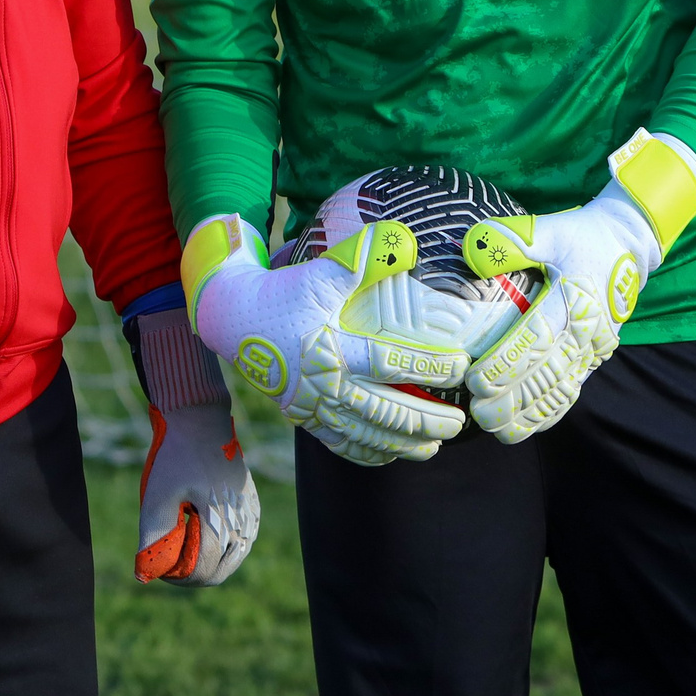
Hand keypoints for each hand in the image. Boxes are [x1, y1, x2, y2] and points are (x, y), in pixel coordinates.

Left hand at [127, 306, 258, 584]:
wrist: (199, 419)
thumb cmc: (176, 455)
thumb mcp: (158, 494)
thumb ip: (154, 534)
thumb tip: (147, 571)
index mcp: (219, 518)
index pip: (205, 568)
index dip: (182, 578)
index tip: (164, 572)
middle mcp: (241, 518)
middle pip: (224, 568)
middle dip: (197, 574)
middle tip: (174, 567)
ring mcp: (250, 509)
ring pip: (237, 554)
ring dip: (214, 562)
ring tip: (189, 550)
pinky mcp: (252, 500)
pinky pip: (245, 536)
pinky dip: (228, 547)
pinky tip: (210, 539)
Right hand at [182, 210, 469, 465]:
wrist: (234, 318)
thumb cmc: (285, 291)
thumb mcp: (321, 272)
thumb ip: (362, 258)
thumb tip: (405, 240)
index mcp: (333, 348)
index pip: (391, 362)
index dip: (429, 366)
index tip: (461, 367)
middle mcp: (325, 385)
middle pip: (385, 411)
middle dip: (427, 420)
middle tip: (460, 422)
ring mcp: (313, 407)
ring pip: (367, 434)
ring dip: (403, 443)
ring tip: (435, 445)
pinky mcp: (303, 418)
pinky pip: (339, 444)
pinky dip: (368, 453)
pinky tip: (392, 455)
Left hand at [460, 130, 695, 442]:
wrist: (629, 244)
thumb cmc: (583, 235)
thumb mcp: (550, 229)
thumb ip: (513, 239)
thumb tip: (469, 247)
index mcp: (573, 300)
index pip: (537, 338)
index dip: (507, 363)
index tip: (476, 380)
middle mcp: (586, 331)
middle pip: (548, 373)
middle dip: (513, 399)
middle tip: (480, 414)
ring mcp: (593, 348)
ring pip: (561, 389)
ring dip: (530, 413)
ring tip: (498, 431)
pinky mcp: (594, 356)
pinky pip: (572, 390)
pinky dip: (550, 412)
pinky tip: (527, 429)